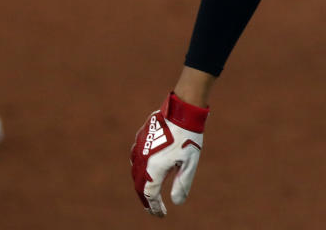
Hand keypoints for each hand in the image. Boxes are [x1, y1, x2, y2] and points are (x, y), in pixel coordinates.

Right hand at [130, 93, 209, 214]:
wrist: (182, 110)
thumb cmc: (188, 137)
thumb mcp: (189, 163)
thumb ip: (182, 183)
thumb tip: (176, 202)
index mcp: (154, 168)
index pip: (150, 195)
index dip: (154, 207)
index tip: (161, 215)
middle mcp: (143, 160)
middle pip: (140, 186)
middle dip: (146, 199)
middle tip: (153, 209)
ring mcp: (139, 147)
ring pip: (135, 172)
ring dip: (141, 185)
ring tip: (149, 193)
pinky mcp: (141, 137)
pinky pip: (136, 157)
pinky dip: (139, 169)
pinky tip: (146, 170)